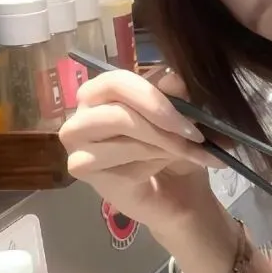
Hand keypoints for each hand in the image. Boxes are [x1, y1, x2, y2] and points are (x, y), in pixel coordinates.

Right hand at [59, 69, 219, 230]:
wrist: (176, 194)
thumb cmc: (173, 150)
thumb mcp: (183, 120)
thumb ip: (177, 96)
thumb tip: (175, 78)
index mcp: (101, 93)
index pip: (117, 82)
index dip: (155, 99)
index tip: (190, 119)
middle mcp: (82, 114)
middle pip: (117, 113)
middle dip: (162, 128)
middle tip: (194, 139)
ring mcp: (76, 144)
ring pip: (122, 139)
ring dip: (161, 146)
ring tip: (181, 154)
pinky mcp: (81, 171)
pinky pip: (120, 164)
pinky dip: (148, 166)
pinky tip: (157, 170)